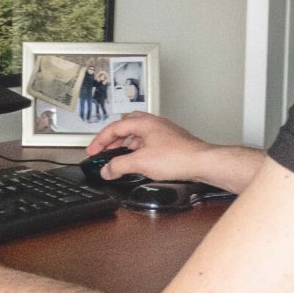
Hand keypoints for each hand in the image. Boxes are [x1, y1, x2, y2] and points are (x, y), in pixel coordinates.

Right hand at [84, 112, 209, 182]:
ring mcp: (163, 131)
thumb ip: (119, 166)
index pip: (114, 127)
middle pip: (125, 126)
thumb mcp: (140, 162)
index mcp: (143, 122)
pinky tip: (138, 161)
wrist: (201, 162)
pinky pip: (147, 141)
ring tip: (119, 158)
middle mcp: (153, 123)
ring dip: (125, 144)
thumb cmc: (177, 157)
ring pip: (137, 134)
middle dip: (112, 139)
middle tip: (104, 151)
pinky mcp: (170, 141)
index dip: (100, 140)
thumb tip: (107, 170)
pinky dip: (137, 149)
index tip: (92, 151)